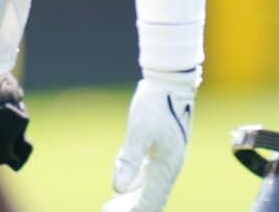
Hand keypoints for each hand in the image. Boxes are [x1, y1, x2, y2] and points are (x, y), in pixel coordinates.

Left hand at [102, 75, 194, 211]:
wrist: (171, 80)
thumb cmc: (155, 104)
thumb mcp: (139, 131)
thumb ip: (129, 161)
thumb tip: (117, 189)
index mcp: (167, 167)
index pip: (150, 201)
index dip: (132, 211)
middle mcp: (170, 166)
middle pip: (151, 197)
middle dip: (131, 208)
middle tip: (107, 210)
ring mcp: (168, 156)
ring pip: (150, 186)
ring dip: (133, 197)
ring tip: (113, 203)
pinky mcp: (163, 146)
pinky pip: (149, 172)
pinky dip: (136, 181)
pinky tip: (125, 181)